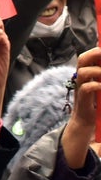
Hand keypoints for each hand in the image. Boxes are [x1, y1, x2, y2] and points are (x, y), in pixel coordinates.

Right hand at [63, 46, 100, 169]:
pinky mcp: (83, 102)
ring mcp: (81, 90)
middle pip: (82, 59)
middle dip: (96, 55)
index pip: (87, 57)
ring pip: (84, 72)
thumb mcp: (98, 91)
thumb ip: (98, 80)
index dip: (96, 51)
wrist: (84, 128)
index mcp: (86, 76)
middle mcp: (81, 81)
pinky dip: (98, 86)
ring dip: (99, 72)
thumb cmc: (93, 109)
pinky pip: (88, 88)